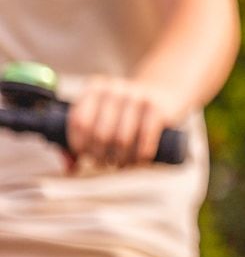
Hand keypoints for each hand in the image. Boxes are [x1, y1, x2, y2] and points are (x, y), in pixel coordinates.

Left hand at [65, 76, 185, 169]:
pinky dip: (140, 155)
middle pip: (99, 133)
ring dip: (120, 159)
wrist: (163, 94)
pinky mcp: (157, 107)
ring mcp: (138, 96)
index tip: (86, 155)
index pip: (79, 121)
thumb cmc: (123, 112)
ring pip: (121, 139)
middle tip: (104, 161)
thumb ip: (81, 140)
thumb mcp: (100, 115)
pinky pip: (144, 138)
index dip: (80, 145)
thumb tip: (70, 168)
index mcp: (95, 87)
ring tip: (120, 163)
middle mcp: (115, 88)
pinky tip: (139, 160)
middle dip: (100, 155)